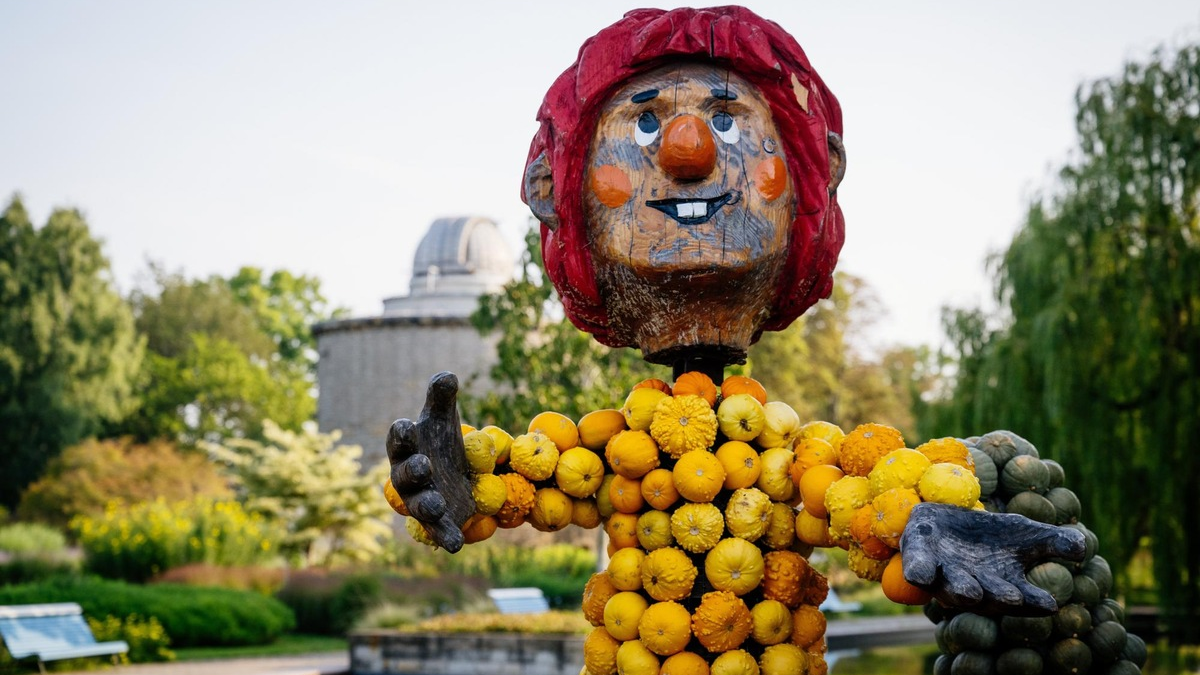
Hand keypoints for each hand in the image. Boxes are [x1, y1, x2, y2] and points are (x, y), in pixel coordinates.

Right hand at [386, 372, 474, 551]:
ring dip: (427, 505)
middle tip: (424, 465)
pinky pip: (439, 531)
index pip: (399, 439)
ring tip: (439, 503)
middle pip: (405, 474)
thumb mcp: (442, 417)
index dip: (402, 434)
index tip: (408, 426)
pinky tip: (454, 545)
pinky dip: (445, 537)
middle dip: (413, 470)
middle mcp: (407, 476)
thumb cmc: (440, 439)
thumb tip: (447, 376)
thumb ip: (441, 397)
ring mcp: (421, 500)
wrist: (455, 472)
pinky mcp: (439, 521)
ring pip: (419, 505)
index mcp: (406, 446)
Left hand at [901, 502, 1085, 615]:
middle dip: (998, 598)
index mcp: (1004, 586)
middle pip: (988, 598)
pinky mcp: (918, 561)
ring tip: (970, 592)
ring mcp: (945, 577)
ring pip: (953, 590)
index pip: (1024, 600)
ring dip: (961, 591)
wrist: (943, 517)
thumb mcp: (1024, 533)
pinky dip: (920, 573)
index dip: (1034, 602)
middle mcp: (975, 588)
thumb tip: (1083, 546)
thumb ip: (1054, 541)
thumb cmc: (988, 535)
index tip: (1049, 603)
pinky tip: (923, 574)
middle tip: (1011, 597)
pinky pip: (917, 572)